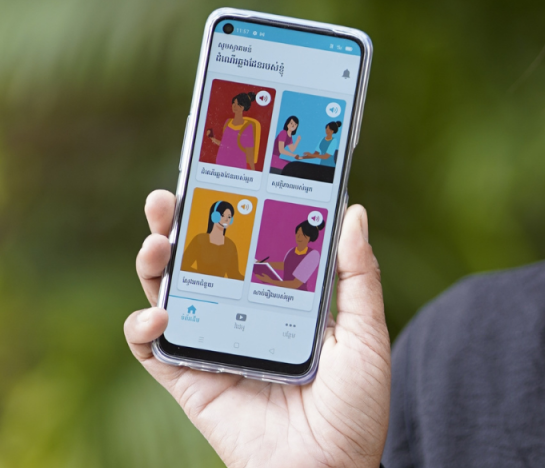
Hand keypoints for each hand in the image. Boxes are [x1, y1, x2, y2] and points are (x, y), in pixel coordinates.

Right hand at [125, 191, 390, 467]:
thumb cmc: (356, 409)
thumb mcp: (365, 334)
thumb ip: (358, 277)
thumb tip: (353, 211)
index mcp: (284, 300)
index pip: (253, 243)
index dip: (234, 209)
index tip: (224, 171)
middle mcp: (243, 315)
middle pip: (201, 259)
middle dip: (180, 223)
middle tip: (172, 195)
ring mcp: (213, 345)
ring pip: (169, 291)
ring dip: (154, 261)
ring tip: (159, 238)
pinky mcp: (189, 380)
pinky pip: (151, 348)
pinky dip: (143, 325)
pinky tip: (160, 311)